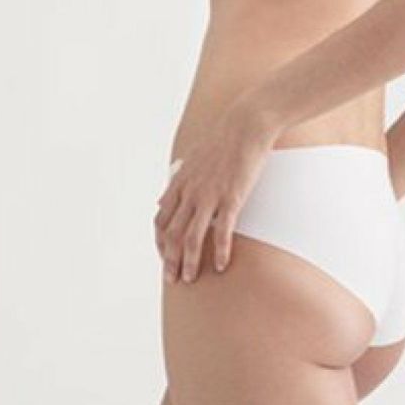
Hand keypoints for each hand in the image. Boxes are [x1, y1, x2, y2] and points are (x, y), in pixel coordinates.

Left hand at [154, 97, 277, 284]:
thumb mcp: (191, 159)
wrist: (245, 124)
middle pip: (173, 233)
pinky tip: (222, 265)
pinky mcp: (231, 197)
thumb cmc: (222, 139)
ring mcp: (209, 195)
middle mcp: (190, 191)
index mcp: (179, 182)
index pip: (161, 220)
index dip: (160, 242)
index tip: (164, 257)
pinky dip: (220, 250)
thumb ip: (175, 182)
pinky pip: (223, 230)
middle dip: (169, 260)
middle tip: (172, 279)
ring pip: (192, 237)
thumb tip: (161, 198)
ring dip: (189, 262)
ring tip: (190, 279)